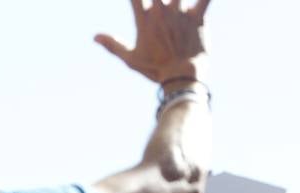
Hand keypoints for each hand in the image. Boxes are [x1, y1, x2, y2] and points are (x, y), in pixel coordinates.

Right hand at [95, 0, 210, 84]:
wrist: (181, 78)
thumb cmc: (155, 70)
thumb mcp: (130, 59)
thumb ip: (112, 45)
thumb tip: (95, 37)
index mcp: (145, 19)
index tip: (138, 2)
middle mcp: (161, 11)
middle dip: (158, 0)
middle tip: (160, 5)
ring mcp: (180, 13)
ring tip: (174, 5)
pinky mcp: (198, 18)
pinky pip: (204, 0)